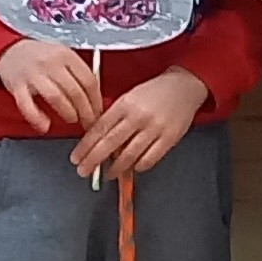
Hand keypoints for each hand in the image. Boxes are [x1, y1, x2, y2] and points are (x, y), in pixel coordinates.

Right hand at [0, 38, 105, 133]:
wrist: (11, 50)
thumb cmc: (41, 57)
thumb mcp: (63, 57)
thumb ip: (78, 74)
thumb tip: (96, 99)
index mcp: (66, 55)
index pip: (88, 80)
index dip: (97, 101)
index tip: (99, 112)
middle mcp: (51, 63)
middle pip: (75, 91)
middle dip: (86, 112)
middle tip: (89, 123)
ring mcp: (33, 75)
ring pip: (56, 97)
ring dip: (68, 113)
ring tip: (72, 119)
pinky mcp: (17, 86)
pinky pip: (27, 105)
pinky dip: (37, 118)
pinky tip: (45, 126)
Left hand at [73, 65, 207, 181]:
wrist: (185, 86)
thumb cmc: (155, 92)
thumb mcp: (130, 97)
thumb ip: (114, 116)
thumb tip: (97, 139)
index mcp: (125, 104)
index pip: (99, 128)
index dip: (85, 146)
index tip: (76, 157)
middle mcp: (139, 116)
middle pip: (110, 143)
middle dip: (94, 160)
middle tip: (84, 171)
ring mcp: (155, 128)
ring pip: (129, 155)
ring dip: (116, 168)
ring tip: (108, 174)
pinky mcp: (170, 138)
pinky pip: (150, 158)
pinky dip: (139, 166)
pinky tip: (133, 167)